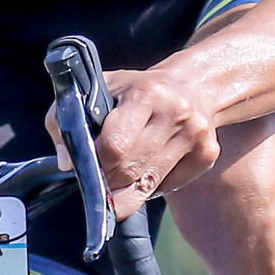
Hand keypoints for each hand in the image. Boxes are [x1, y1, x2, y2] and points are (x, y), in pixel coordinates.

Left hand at [47, 63, 219, 219]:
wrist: (192, 85)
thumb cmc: (135, 90)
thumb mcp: (100, 88)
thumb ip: (68, 118)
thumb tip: (67, 162)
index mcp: (144, 93)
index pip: (115, 145)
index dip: (96, 163)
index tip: (87, 167)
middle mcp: (175, 112)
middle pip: (130, 169)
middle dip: (108, 180)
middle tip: (100, 177)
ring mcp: (195, 135)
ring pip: (148, 184)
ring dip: (126, 189)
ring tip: (118, 178)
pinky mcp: (207, 154)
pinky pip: (168, 187)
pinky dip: (150, 187)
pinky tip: (146, 168)